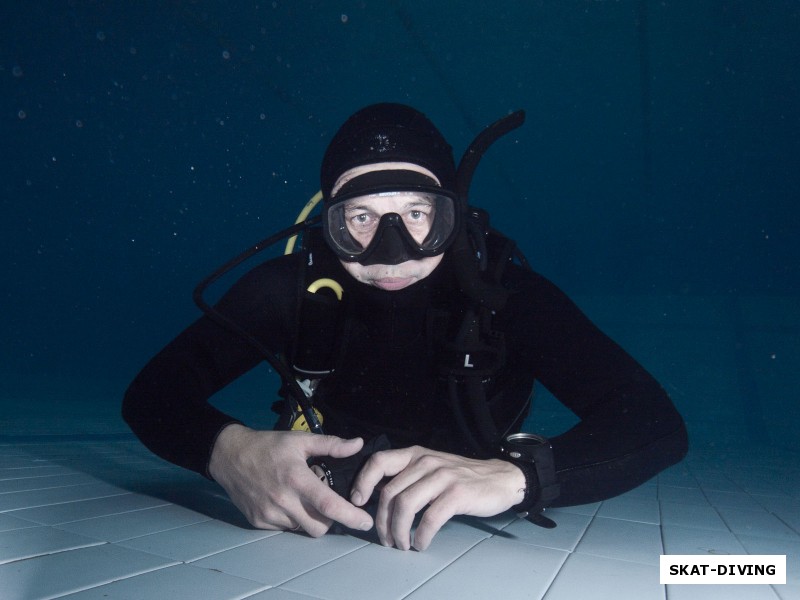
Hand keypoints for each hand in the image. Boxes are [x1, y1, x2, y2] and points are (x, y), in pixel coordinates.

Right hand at [208, 424, 372, 535]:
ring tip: (303, 498)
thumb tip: (358, 444)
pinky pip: (285, 528)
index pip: (328, 505)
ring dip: (309, 519)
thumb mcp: (300, 440)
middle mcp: (283, 500)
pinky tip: (286, 501)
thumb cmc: (268, 446)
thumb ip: (331, 445)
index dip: (350, 516)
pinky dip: (292, 519)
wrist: (229, 455)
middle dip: (330, 521)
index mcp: (296, 478)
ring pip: (301, 529)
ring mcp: (269, 514)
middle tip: (328, 504)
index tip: (365, 522)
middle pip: (318, 528)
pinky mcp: (258, 522)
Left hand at [349, 446, 524, 550]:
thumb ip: (409, 476)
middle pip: (389, 492)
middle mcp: (426, 462)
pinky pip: (429, 518)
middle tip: (385, 539)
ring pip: (405, 506)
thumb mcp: (432, 467)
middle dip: (381, 521)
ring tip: (401, 545)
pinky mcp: (457, 494)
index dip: (363, 482)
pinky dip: (420, 536)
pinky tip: (421, 543)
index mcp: (416, 455)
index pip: (379, 461)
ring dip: (398, 531)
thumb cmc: (463, 478)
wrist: (502, 478)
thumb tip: (379, 498)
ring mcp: (442, 477)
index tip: (357, 502)